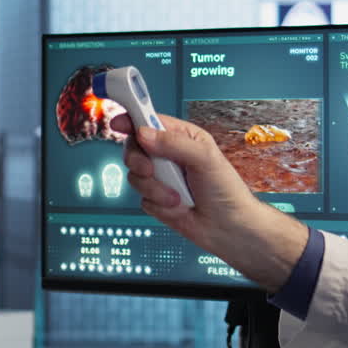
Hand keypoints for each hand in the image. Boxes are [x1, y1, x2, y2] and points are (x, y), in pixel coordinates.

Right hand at [112, 112, 307, 290]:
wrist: (229, 228)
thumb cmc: (226, 190)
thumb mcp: (205, 158)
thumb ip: (174, 143)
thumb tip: (144, 134)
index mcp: (181, 137)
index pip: (149, 121)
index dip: (132, 119)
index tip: (119, 123)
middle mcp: (168, 155)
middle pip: (134, 148)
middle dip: (139, 161)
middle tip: (151, 169)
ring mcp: (161, 178)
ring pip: (135, 176)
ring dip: (156, 189)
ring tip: (178, 196)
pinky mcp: (157, 200)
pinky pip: (143, 199)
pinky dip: (160, 205)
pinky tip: (179, 207)